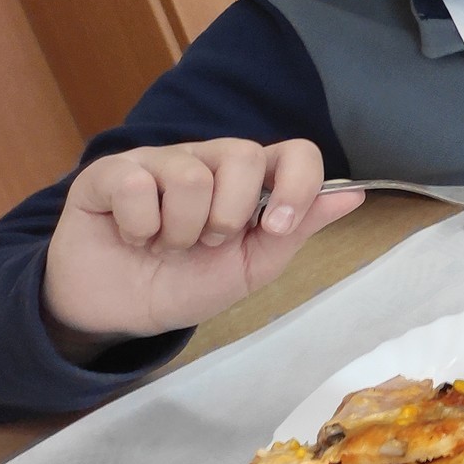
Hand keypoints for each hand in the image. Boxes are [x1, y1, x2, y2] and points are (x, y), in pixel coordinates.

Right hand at [41, 139, 361, 349]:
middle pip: (243, 154)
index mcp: (249, 180)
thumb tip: (354, 194)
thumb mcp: (253, 264)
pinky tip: (132, 235)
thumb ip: (299, 226)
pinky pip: (136, 184)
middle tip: (206, 243)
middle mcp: (207, 159)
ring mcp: (158, 160)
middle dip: (229, 215)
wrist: (121, 312)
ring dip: (180, 229)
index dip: (297, 184)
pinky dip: (138, 225)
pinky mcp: (109, 172)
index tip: (278, 228)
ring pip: (190, 175)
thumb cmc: (188, 283)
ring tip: (166, 244)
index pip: (295, 151)